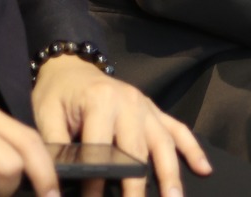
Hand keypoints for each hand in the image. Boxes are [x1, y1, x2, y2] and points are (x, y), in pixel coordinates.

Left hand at [32, 56, 210, 196]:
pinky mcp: (154, 110)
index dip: (98, 180)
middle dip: (137, 186)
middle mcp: (130, 103)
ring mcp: (146, 106)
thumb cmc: (57, 94)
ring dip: (170, 175)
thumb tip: (59, 181)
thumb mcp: (46, 116)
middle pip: (138, 152)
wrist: (70, 66)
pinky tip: (204, 169)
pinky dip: (192, 149)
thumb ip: (56, 148)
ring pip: (163, 144)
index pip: (102, 150)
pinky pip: (177, 129)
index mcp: (101, 102)